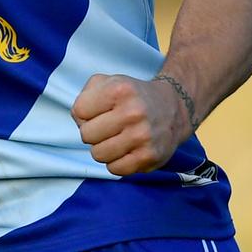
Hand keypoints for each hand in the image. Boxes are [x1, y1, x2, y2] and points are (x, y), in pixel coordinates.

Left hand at [71, 73, 185, 175]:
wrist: (172, 108)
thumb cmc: (132, 96)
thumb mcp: (108, 82)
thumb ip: (86, 96)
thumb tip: (79, 121)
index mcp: (119, 89)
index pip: (79, 111)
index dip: (85, 113)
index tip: (99, 111)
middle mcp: (132, 112)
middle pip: (86, 135)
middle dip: (92, 132)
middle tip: (107, 127)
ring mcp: (142, 136)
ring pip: (98, 154)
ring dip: (103, 149)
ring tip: (116, 138)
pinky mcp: (149, 157)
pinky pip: (115, 169)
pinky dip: (116, 162)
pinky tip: (126, 150)